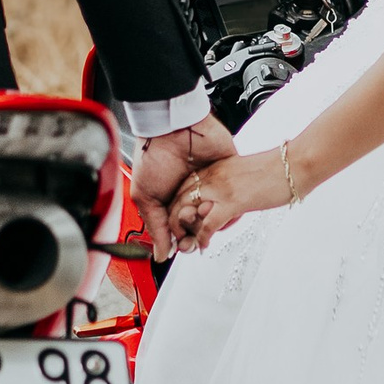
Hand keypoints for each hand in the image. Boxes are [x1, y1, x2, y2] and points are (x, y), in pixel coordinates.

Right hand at [129, 113, 236, 255]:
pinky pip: (238, 198)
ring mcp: (211, 186)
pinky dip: (232, 206)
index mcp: (172, 202)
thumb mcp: (145, 196)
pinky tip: (220, 204)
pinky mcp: (229, 174)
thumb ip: (156, 228)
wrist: (174, 128)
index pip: (182, 231)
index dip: (183, 240)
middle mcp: (192, 196)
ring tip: (202, 207)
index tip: (182, 242)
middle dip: (197, 230)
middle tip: (190, 219)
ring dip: (213, 219)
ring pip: (220, 216)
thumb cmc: (153, 156)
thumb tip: (163, 256)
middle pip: (203, 227)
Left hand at [168, 145, 297, 251]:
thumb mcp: (246, 171)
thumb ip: (233, 181)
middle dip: (174, 218)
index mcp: (216, 166)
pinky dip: (201, 238)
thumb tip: (234, 195)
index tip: (180, 217)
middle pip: (179, 198)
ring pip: (187, 211)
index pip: (185, 184)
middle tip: (178, 234)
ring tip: (186, 243)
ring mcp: (221, 188)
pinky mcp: (232, 202)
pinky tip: (203, 245)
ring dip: (183, 230)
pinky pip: (207, 224)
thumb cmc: (279, 168)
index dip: (178, 203)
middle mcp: (213, 175)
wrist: (296, 164)